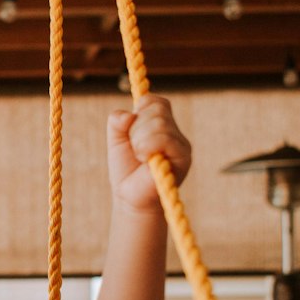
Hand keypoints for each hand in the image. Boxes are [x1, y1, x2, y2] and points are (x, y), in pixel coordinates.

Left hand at [106, 93, 190, 214]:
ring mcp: (181, 144)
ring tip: (140, 157)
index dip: (139, 111)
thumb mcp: (116, 140)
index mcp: (162, 123)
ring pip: (159, 123)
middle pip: (156, 110)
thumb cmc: (126, 169)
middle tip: (136, 150)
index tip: (132, 131)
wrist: (130, 197)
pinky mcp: (183, 157)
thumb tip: (129, 115)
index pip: (154, 101)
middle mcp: (175, 132)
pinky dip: (147, 147)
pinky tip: (145, 160)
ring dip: (139, 140)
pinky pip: (164, 138)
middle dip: (136, 129)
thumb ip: (117, 121)